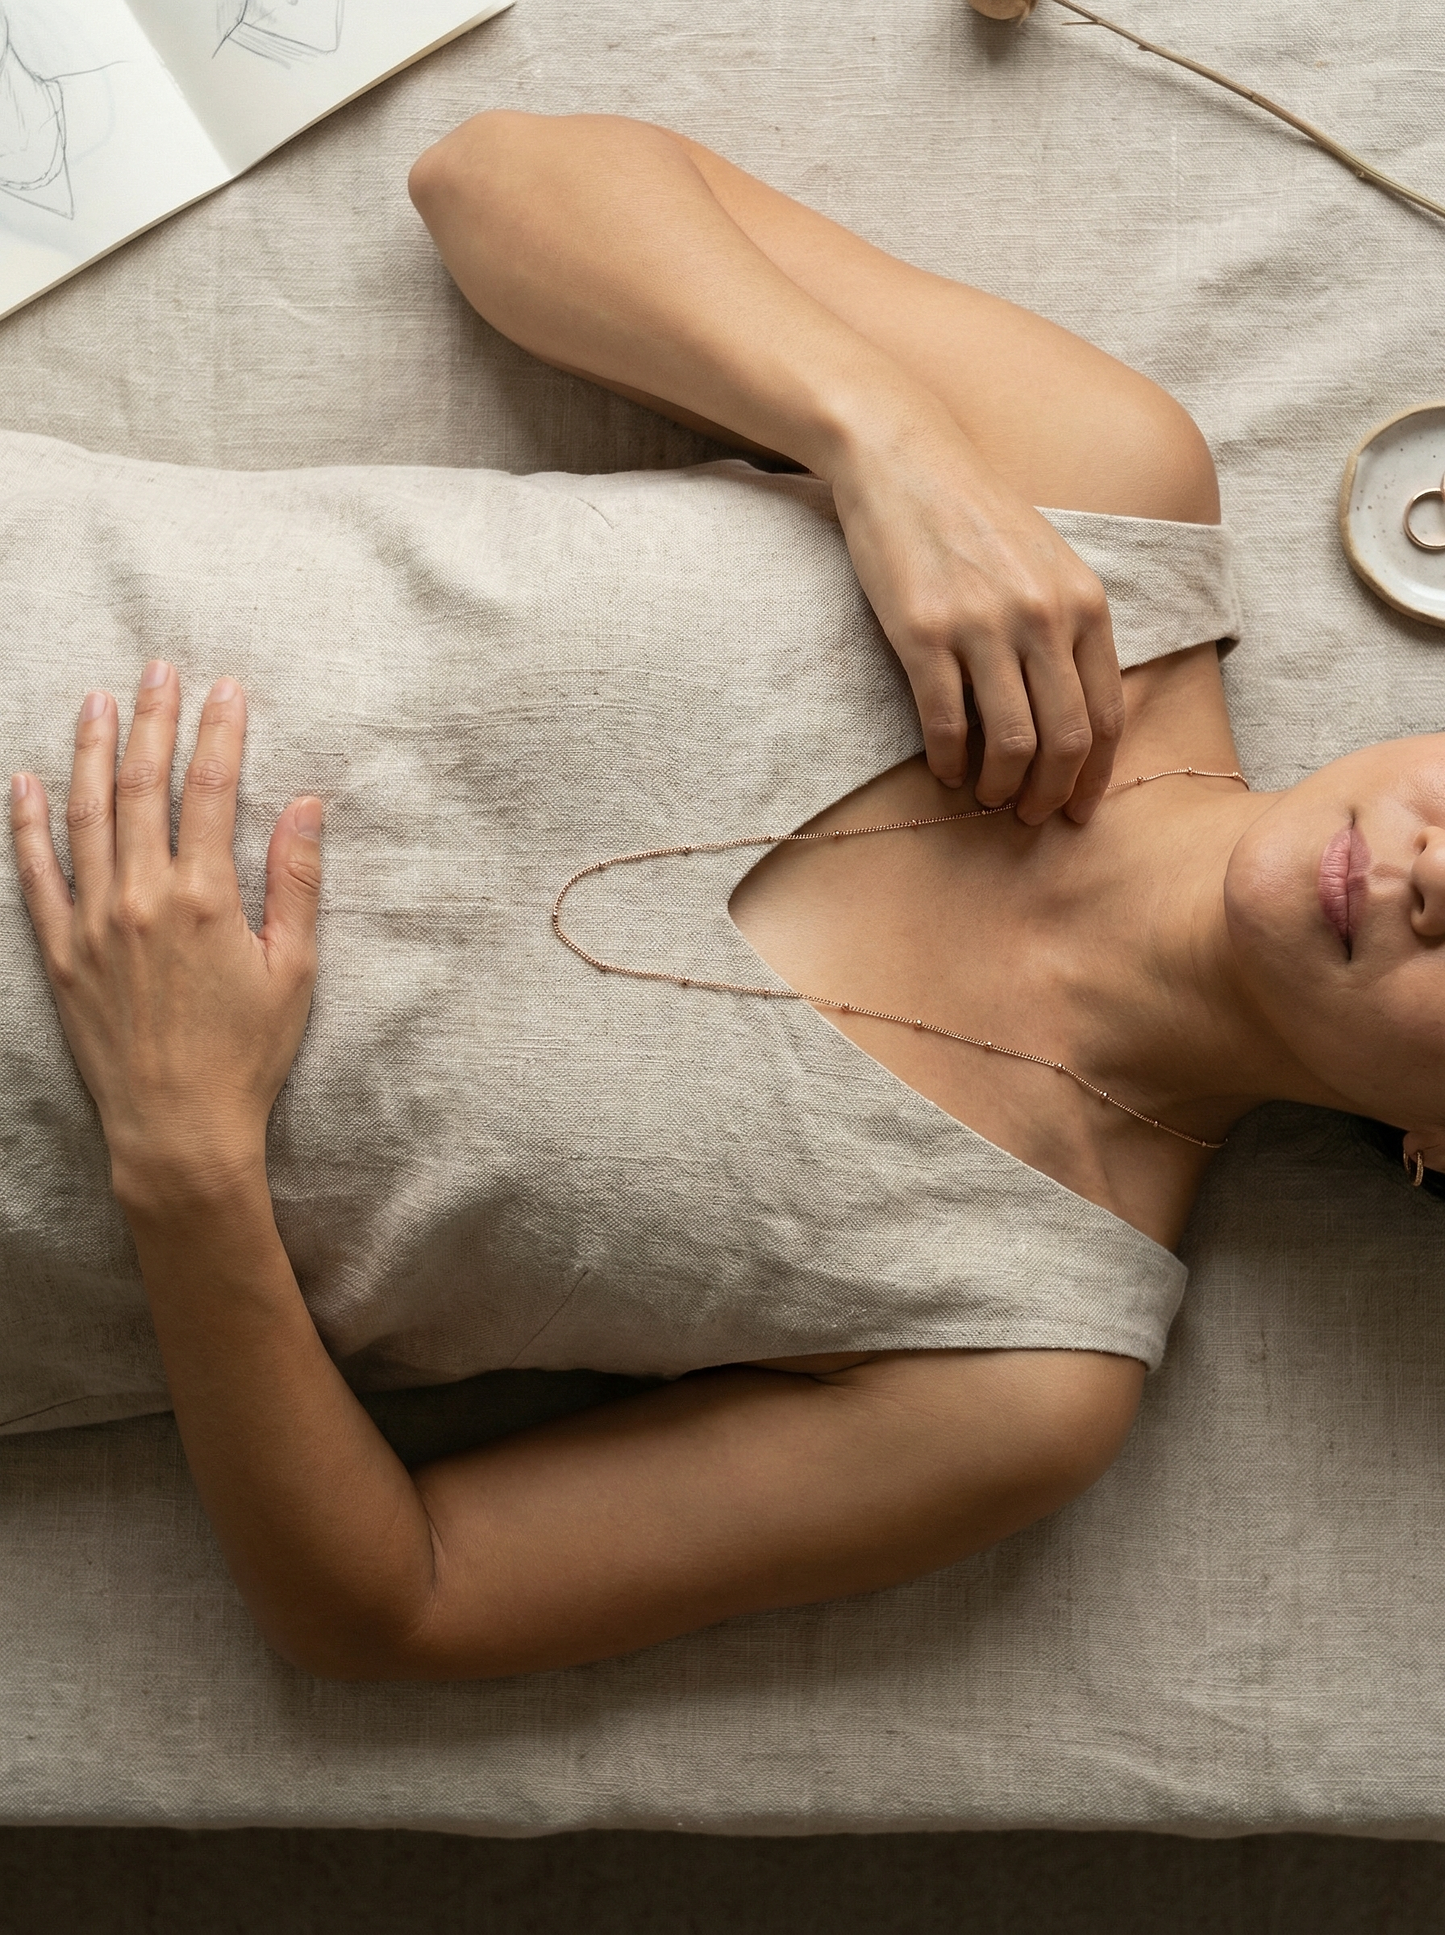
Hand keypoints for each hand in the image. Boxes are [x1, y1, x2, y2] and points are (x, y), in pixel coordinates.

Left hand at [9, 663, 322, 1205]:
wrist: (177, 1129)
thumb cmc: (246, 1056)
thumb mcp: (294, 971)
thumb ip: (296, 882)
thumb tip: (307, 805)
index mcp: (205, 898)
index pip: (211, 791)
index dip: (220, 733)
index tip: (227, 688)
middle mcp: (140, 898)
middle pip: (143, 787)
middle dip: (154, 721)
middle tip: (159, 670)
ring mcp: (92, 923)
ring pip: (85, 815)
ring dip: (93, 752)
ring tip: (99, 701)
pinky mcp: (60, 954)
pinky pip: (35, 874)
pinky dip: (27, 823)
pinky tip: (25, 781)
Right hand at [828, 414, 1123, 823]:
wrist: (907, 460)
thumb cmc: (977, 515)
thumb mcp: (1049, 563)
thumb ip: (1070, 627)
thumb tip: (1073, 710)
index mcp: (1084, 603)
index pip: (1107, 715)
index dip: (1095, 776)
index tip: (1080, 809)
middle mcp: (1042, 616)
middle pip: (1065, 738)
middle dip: (1052, 794)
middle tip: (1032, 818)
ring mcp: (983, 626)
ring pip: (1011, 740)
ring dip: (1000, 786)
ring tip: (986, 797)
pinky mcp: (923, 633)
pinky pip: (946, 722)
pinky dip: (949, 760)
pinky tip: (945, 771)